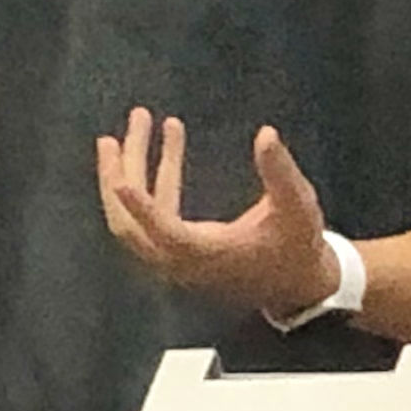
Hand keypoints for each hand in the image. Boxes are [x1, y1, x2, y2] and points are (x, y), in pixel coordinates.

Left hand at [92, 109, 338, 318]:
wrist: (297, 283)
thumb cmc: (298, 246)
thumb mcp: (297, 206)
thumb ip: (280, 171)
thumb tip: (266, 134)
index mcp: (205, 253)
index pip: (160, 228)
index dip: (138, 204)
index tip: (118, 177)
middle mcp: (180, 262)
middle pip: (128, 225)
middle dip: (117, 178)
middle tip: (112, 137)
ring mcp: (175, 259)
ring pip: (133, 221)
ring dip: (129, 174)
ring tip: (139, 127)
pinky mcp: (178, 250)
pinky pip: (149, 217)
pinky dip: (150, 183)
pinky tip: (169, 147)